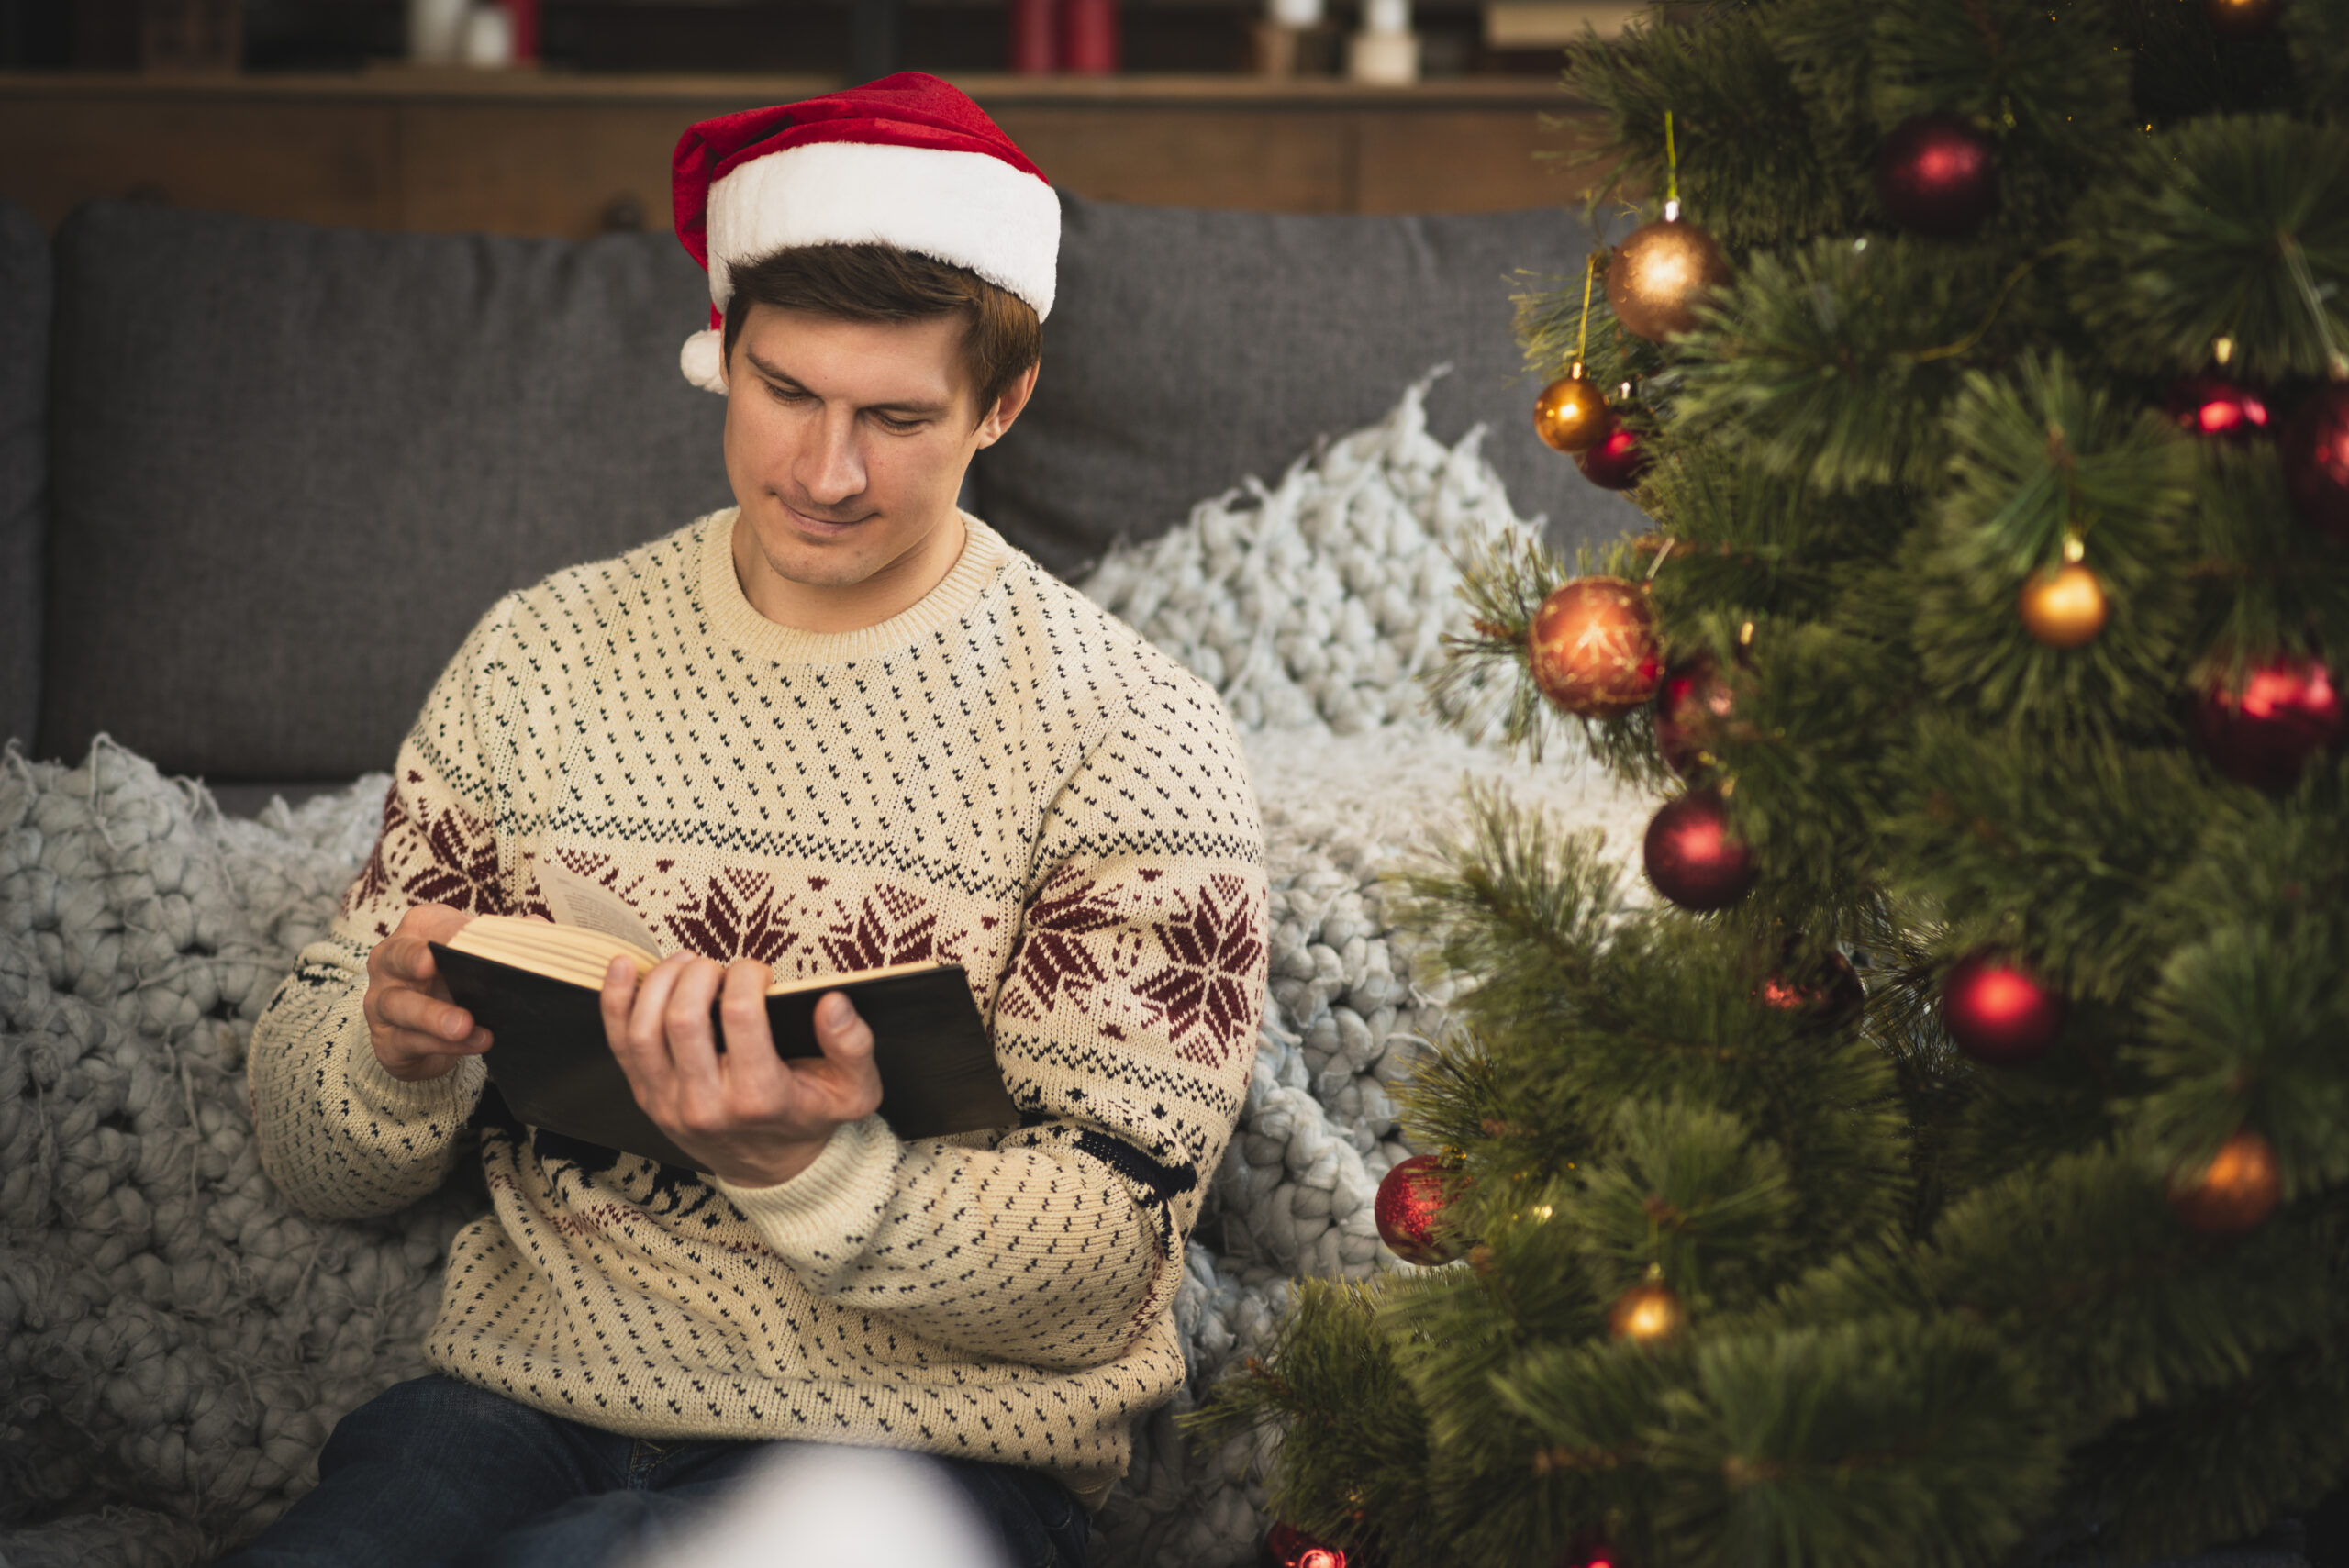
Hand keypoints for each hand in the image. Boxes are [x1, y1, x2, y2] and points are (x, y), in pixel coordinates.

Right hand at [364, 903, 489, 1080]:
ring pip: (399, 1005)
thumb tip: (538, 926)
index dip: (447, 930)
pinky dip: (442, 1045)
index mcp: (418, 931)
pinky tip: (473, 1043)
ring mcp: (382, 1003)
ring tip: (465, 1024)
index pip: (430, 923)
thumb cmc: (454, 981)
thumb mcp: (477, 957)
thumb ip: (506, 940)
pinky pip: (409, 1042)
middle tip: (431, 963)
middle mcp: (390, 963)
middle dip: (413, 959)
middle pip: (396, 956)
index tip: (465, 937)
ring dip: (433, 1016)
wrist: (427, 1033)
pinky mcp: (386, 1041)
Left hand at [600, 953, 883, 1188]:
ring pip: (645, 1029)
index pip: (742, 1015)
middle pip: (684, 1018)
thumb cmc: (811, 1119)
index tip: (760, 973)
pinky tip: (624, 967)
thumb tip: (833, 1003)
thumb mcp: (855, 1090)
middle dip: (701, 973)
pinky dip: (615, 1001)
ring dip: (661, 981)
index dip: (748, 976)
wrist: (774, 1170)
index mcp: (760, 1098)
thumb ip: (854, 1045)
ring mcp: (670, 1104)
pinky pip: (620, 1045)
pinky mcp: (647, 1098)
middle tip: (720, 967)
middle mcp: (708, 1105)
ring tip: (686, 964)